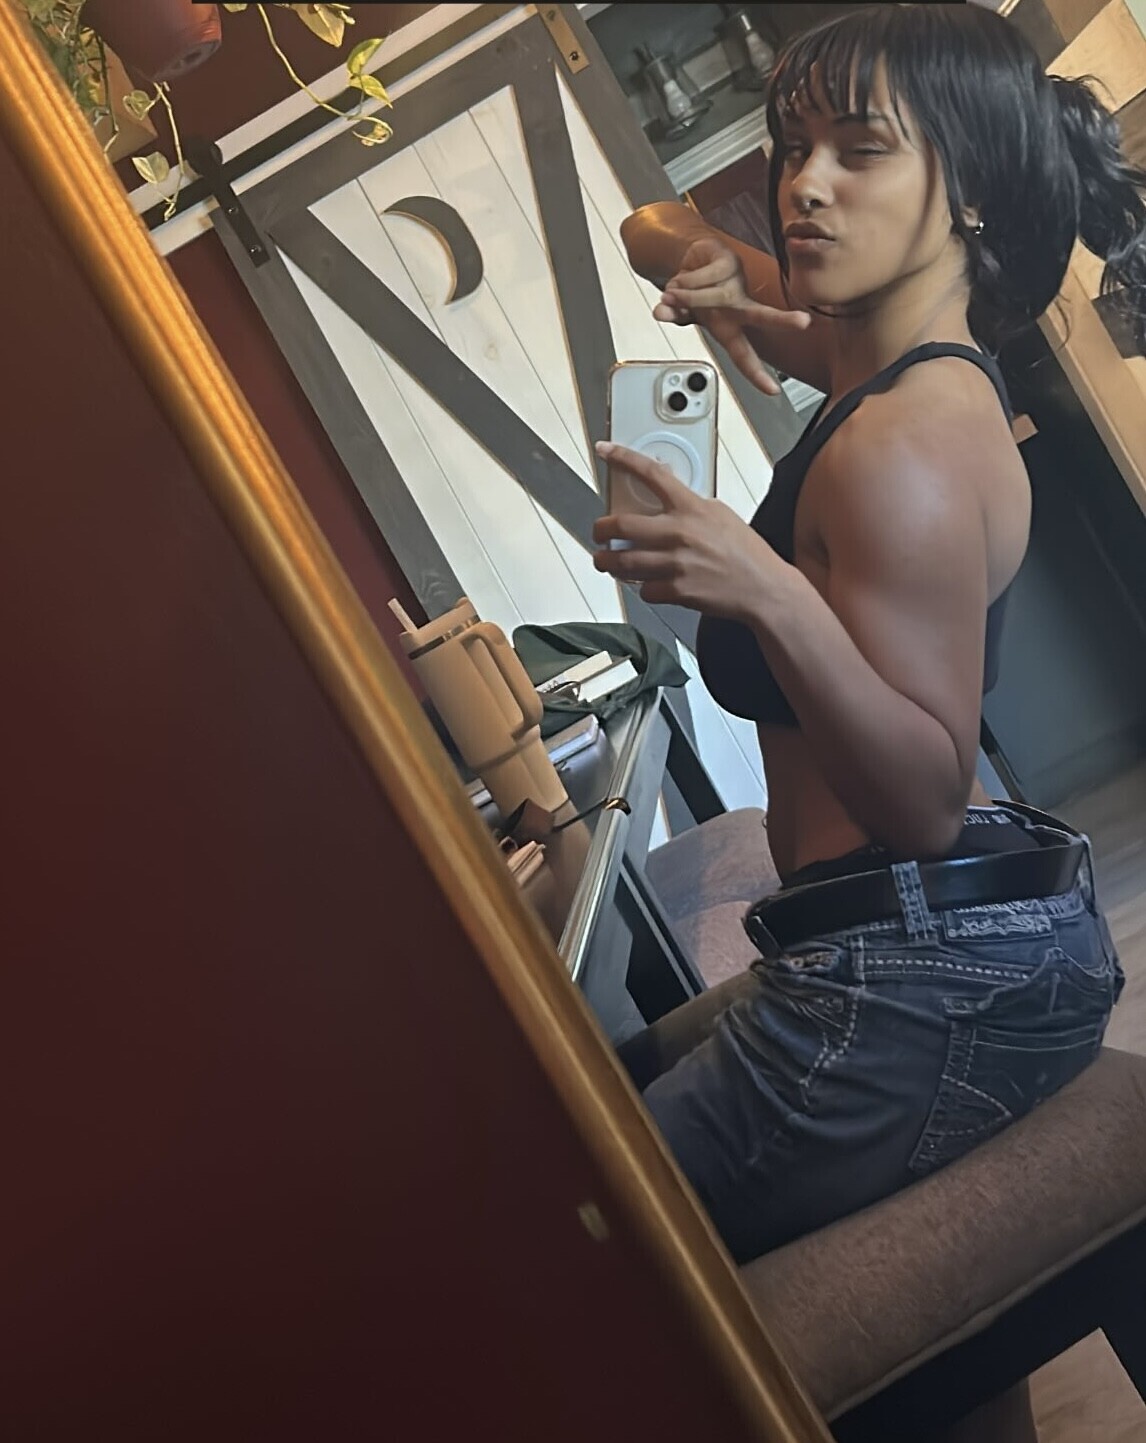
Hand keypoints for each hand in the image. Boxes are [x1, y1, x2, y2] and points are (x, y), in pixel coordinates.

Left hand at [592, 441, 790, 618]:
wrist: (763, 587)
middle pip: (621, 526)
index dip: (623, 458)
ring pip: (623, 562)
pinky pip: (643, 589)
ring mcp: (677, 564)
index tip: (605, 451)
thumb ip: (690, 505)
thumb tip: (667, 496)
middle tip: (598, 532)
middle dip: (600, 529)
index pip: (651, 474)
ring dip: (607, 562)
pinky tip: (648, 583)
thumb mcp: (719, 514)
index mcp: (691, 508)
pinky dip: (642, 587)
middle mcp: (680, 533)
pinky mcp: (677, 591)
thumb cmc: (746, 552)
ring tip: (605, 560)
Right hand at [655, 238, 810, 396]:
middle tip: (803, 322)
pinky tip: (681, 279)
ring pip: (714, 295)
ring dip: (688, 297)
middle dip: (780, 321)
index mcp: (728, 327)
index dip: (756, 374)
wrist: (689, 257)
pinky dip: (685, 280)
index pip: (744, 355)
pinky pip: (705, 276)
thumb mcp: (681, 312)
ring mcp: (736, 282)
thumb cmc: (694, 290)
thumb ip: (674, 316)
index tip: (773, 390)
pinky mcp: (729, 261)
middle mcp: (737, 306)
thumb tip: (660, 312)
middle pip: (759, 315)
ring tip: (672, 294)